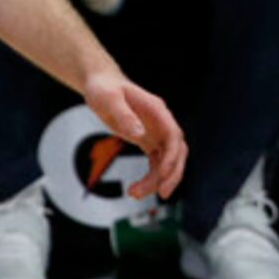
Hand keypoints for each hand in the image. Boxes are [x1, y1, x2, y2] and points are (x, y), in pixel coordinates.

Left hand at [82, 67, 187, 200]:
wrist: (101, 84)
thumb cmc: (104, 88)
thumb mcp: (109, 99)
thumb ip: (123, 115)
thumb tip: (139, 133)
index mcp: (156, 110)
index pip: (173, 136)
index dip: (172, 156)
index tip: (162, 173)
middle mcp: (160, 122)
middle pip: (177, 151)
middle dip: (172, 174)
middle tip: (161, 194)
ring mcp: (156, 131)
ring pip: (168, 160)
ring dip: (158, 179)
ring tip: (136, 193)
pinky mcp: (147, 139)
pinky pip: (157, 162)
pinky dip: (152, 176)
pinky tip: (138, 187)